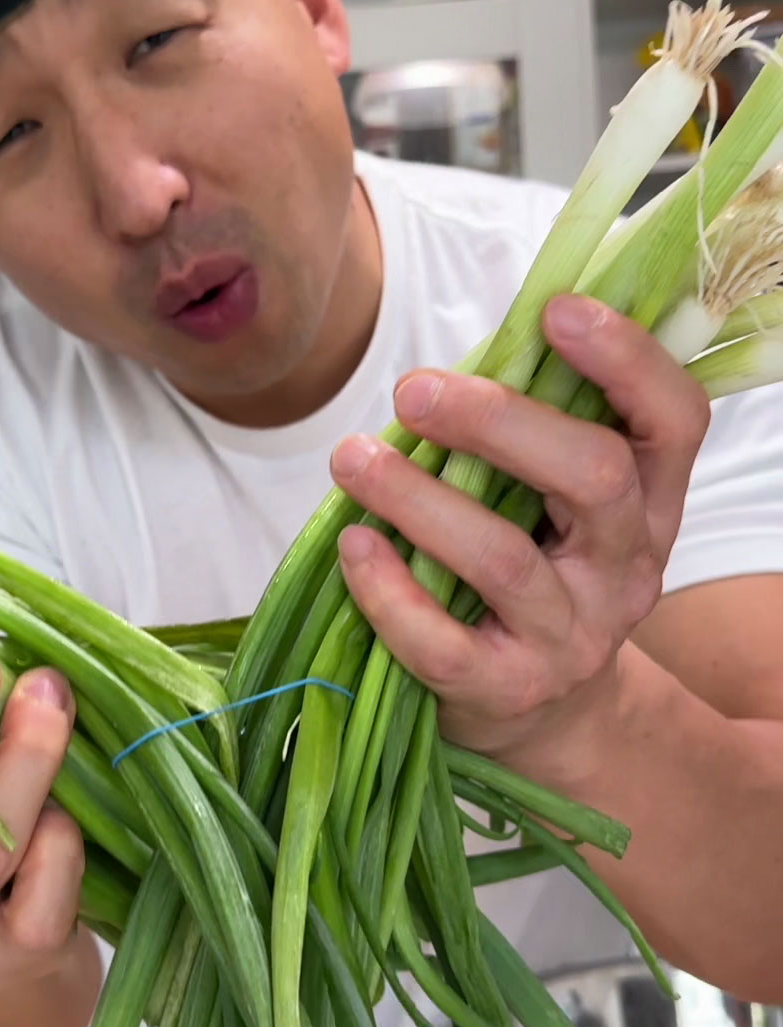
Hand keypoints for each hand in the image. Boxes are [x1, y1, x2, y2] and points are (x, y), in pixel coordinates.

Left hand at [330, 295, 709, 771]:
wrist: (546, 713)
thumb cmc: (536, 568)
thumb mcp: (561, 504)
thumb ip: (533, 433)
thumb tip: (455, 357)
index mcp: (651, 501)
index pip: (674, 419)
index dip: (627, 359)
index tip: (555, 312)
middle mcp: (626, 567)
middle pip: (593, 477)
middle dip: (499, 421)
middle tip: (413, 389)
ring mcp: (571, 635)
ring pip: (503, 559)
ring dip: (418, 498)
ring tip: (352, 458)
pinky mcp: (506, 689)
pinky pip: (442, 642)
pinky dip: (388, 590)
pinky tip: (353, 545)